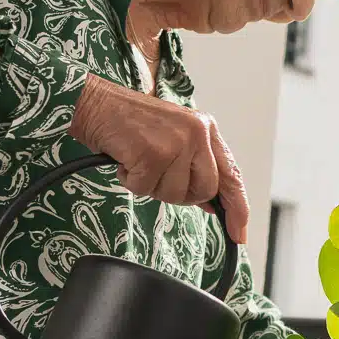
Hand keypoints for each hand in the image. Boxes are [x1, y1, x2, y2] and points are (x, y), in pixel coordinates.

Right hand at [69, 75, 250, 242]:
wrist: (100, 104)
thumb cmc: (134, 124)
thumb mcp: (175, 138)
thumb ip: (196, 168)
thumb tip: (212, 205)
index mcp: (206, 130)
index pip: (231, 175)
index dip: (237, 207)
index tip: (239, 233)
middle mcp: (197, 134)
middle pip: (204, 191)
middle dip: (181, 195)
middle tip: (159, 176)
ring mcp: (177, 143)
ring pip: (175, 194)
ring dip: (152, 186)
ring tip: (141, 162)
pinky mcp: (153, 154)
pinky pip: (145, 189)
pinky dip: (132, 182)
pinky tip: (128, 161)